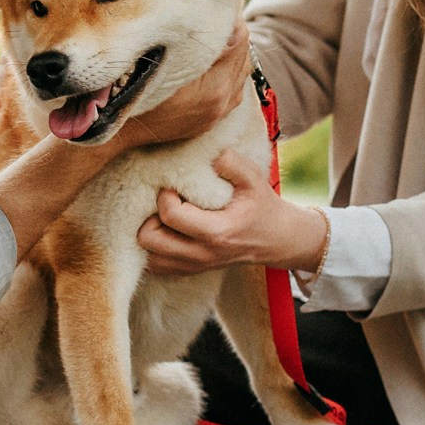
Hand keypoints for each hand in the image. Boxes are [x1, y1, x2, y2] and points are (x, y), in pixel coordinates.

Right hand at [116, 24, 251, 148]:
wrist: (123, 130)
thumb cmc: (138, 92)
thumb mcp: (165, 61)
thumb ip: (197, 45)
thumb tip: (223, 24)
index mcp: (215, 87)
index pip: (239, 44)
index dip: (232, 23)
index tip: (220, 9)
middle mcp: (221, 103)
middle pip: (243, 60)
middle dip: (235, 39)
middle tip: (219, 21)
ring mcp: (216, 115)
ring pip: (239, 78)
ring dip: (233, 58)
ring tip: (218, 41)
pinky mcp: (209, 122)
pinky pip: (232, 94)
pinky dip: (228, 77)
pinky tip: (215, 67)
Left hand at [138, 148, 328, 275]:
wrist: (276, 239)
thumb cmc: (262, 206)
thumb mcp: (254, 179)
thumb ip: (232, 163)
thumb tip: (209, 154)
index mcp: (217, 232)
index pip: (171, 215)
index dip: (165, 195)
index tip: (174, 184)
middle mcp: (202, 254)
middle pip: (149, 239)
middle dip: (149, 216)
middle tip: (165, 202)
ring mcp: (194, 266)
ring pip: (148, 256)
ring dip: (149, 233)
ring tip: (164, 216)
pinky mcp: (189, 270)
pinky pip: (155, 265)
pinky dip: (153, 248)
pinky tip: (167, 230)